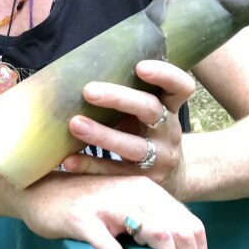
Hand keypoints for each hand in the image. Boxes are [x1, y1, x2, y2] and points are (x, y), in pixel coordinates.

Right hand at [14, 172, 208, 248]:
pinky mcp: (83, 218)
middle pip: (180, 231)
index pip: (191, 225)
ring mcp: (109, 204)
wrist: (38, 190)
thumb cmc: (86, 204)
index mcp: (148, 190)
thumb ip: (150, 221)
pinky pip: (109, 245)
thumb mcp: (124, 204)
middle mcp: (134, 192)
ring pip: (156, 233)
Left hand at [60, 59, 192, 194]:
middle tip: (88, 91)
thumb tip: (76, 70)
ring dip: (102, 134)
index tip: (140, 67)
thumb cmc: (148, 131)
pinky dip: (90, 166)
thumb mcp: (148, 111)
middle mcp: (168, 130)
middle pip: (150, 109)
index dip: (164, 75)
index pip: (180, 86)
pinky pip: (116, 173)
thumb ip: (128, 94)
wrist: (174, 177)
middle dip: (119, 98)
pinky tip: (68, 160)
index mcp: (170, 107)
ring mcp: (159, 157)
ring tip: (75, 124)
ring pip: (133, 146)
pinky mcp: (145, 181)